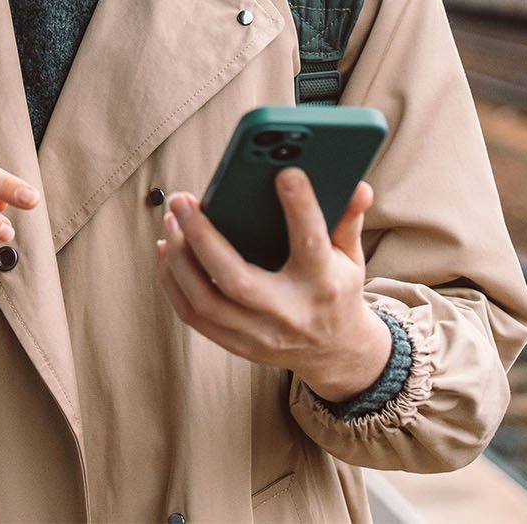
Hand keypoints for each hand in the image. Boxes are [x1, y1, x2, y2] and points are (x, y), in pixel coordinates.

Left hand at [155, 171, 390, 400]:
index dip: (300, 208)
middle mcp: (289, 313)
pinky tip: (168, 250)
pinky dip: (174, 283)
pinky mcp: (239, 345)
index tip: (284, 172)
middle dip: (203, 237)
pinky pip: (194, 317)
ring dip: (180, 259)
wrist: (336, 353)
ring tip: (171, 220)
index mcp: (323, 284)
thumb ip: (348, 219)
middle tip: (182, 200)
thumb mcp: (351, 256)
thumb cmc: (337, 290)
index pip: (311, 243)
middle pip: (237, 280)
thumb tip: (359, 185)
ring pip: (206, 301)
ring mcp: (260, 335)